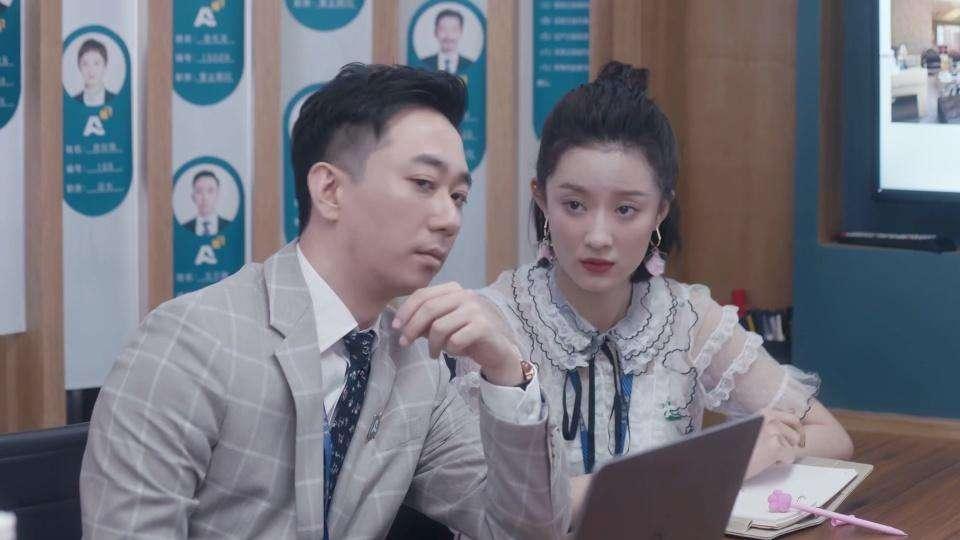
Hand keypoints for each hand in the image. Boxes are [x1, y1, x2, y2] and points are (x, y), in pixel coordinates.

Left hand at [392, 282, 523, 385]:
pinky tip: (453, 352)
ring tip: (434, 353)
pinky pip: (454, 340)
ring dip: (432, 344)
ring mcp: (475, 309)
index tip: (395, 327)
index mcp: (453, 290)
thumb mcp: (441, 326)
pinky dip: (449, 350)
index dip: (406, 311)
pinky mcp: (483, 326)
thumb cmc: (466, 336)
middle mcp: (465, 295)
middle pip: (428, 309)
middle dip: (411, 328)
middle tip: (404, 343)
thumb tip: (400, 323)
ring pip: (439, 327)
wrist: (495, 351)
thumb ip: (424, 321)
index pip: (423, 295)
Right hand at [744, 408, 804, 478]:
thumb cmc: (738, 445)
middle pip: (796, 435)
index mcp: (765, 413)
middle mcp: (771, 419)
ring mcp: (774, 432)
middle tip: (773, 450)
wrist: (726, 455)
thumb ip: (770, 424)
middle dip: (788, 445)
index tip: (792, 439)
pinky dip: (780, 462)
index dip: (795, 431)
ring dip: (783, 454)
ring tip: (766, 454)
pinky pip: (789, 458)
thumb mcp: (754, 426)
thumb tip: (791, 425)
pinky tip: (766, 460)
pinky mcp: (775, 447)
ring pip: (793, 447)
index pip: (794, 419)